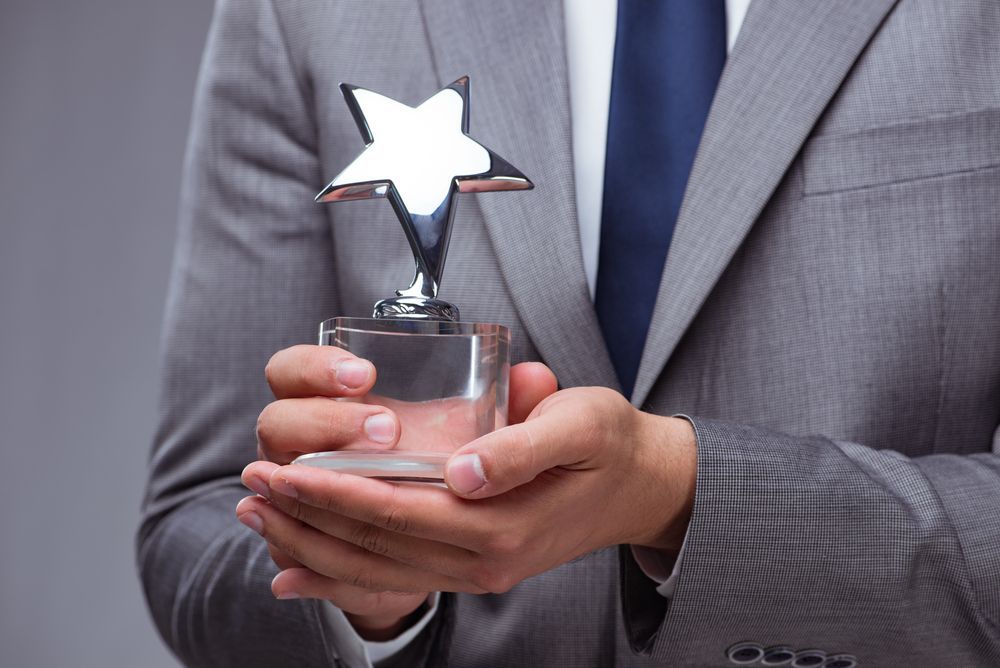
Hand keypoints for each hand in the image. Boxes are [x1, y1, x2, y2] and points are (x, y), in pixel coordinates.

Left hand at [241, 386, 694, 599]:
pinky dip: (342, 574)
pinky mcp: (476, 567)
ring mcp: (478, 571)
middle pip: (374, 545)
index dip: (334, 491)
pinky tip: (301, 570)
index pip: (396, 511)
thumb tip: (460, 469)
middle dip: (307, 516)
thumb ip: (521, 445)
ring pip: (377, 567)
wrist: (643, 485)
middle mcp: (483, 559)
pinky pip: (397, 576)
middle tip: (251, 485)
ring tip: (260, 517)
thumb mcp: (580, 425)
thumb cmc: (609, 442)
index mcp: (502, 524)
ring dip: (313, 544)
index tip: (283, 468)